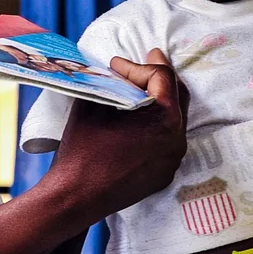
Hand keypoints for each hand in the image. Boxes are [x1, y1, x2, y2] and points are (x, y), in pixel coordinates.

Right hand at [43, 50, 187, 222]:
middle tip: (150, 58)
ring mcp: (173, 160)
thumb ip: (112, 82)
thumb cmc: (82, 148)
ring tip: (143, 89)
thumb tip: (118, 71)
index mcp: (164, 118)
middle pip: (177, 96)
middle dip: (160, 76)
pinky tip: (141, 122)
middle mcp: (177, 139)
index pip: (162, 77)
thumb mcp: (94, 103)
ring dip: (160, 102)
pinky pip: (167, 143)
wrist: (76, 196)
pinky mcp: (164, 175)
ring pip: (174, 120)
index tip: (116, 66)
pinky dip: (157, 127)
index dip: (138, 66)